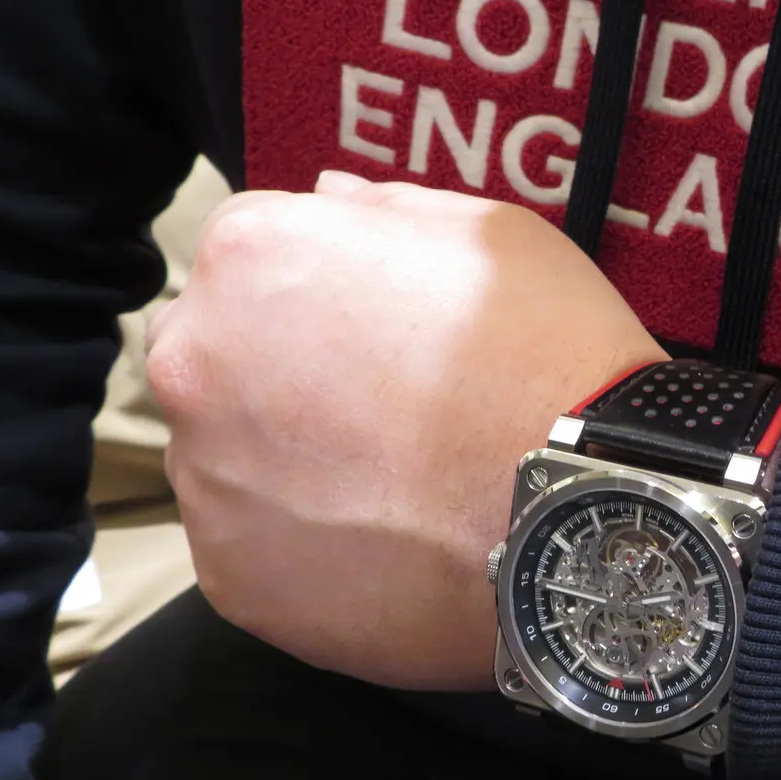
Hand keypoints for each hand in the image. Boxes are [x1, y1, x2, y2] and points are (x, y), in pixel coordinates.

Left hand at [145, 173, 665, 688]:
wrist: (583, 504)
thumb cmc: (546, 359)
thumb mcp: (486, 233)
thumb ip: (382, 210)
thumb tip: (331, 201)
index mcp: (251, 257)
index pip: (241, 256)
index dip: (313, 288)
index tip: (368, 327)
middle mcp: (197, 363)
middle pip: (208, 355)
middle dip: (271, 373)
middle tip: (376, 407)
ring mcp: (208, 480)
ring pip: (225, 458)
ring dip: (286, 462)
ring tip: (391, 481)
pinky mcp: (234, 578)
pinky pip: (254, 548)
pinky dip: (305, 546)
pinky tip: (385, 539)